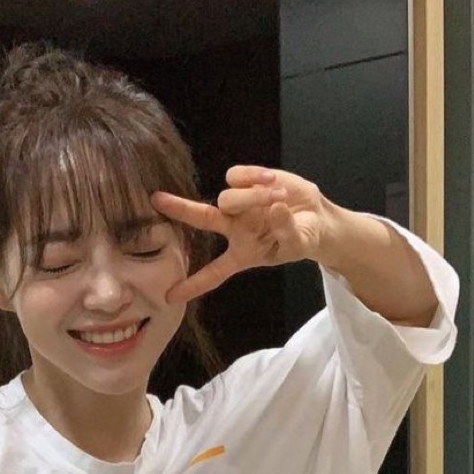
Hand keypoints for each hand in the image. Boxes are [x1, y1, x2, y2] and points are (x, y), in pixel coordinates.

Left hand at [152, 165, 326, 303]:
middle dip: (180, 209)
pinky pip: (237, 176)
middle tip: (157, 200)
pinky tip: (272, 181)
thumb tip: (275, 208)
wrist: (316, 217)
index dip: (193, 285)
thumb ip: (287, 231)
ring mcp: (238, 203)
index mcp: (241, 254)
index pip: (214, 273)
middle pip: (202, 218)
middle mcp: (233, 229)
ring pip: (229, 197)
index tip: (169, 297)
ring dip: (253, 198)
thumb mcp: (298, 245)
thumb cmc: (302, 238)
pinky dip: (254, 177)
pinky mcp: (246, 180)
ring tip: (279, 198)